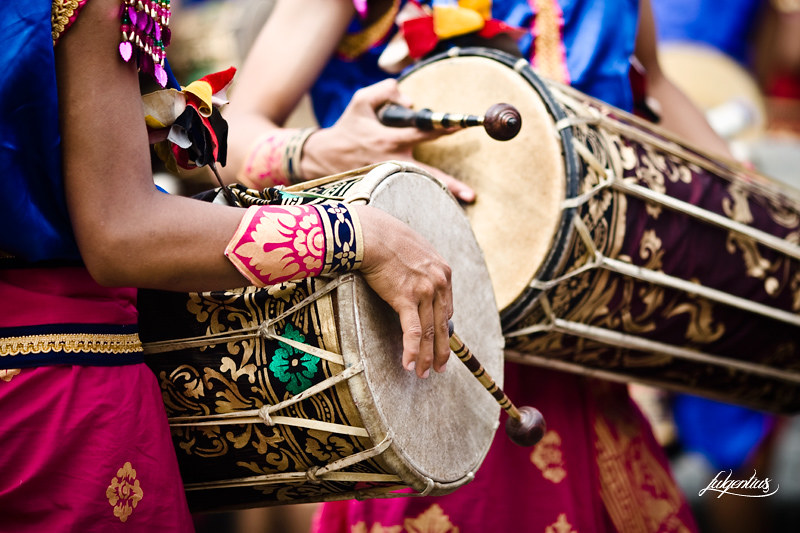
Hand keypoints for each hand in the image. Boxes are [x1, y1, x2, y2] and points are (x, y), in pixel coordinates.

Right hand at [302, 79, 475, 202]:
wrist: (322, 157)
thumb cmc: (347, 127)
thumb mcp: (361, 101)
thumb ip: (387, 92)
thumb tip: (411, 101)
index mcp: (389, 140)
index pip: (422, 133)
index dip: (443, 128)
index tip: (461, 125)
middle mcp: (392, 163)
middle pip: (427, 175)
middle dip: (450, 184)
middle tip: (472, 195)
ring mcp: (389, 179)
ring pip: (420, 190)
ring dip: (442, 198)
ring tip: (465, 205)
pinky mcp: (384, 189)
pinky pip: (409, 194)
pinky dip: (424, 200)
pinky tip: (442, 209)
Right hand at [354, 205, 452, 377]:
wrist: (371, 233)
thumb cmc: (386, 237)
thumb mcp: (415, 249)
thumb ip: (421, 267)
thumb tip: (414, 276)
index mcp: (443, 272)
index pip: (448, 308)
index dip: (444, 328)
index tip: (442, 341)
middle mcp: (439, 283)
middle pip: (443, 325)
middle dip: (442, 350)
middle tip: (441, 368)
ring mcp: (424, 292)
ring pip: (430, 333)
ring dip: (427, 357)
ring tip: (424, 374)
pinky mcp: (406, 299)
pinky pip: (413, 332)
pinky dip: (413, 351)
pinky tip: (410, 366)